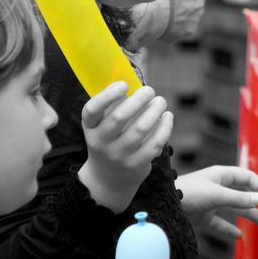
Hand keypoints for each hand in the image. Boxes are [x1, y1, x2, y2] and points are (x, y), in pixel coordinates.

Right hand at [78, 81, 173, 212]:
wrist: (108, 178)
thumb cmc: (109, 141)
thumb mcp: (101, 126)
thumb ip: (113, 106)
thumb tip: (136, 80)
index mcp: (90, 128)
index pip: (91, 110)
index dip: (107, 95)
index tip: (124, 84)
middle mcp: (101, 142)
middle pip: (119, 118)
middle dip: (138, 100)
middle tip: (150, 90)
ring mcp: (119, 156)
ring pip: (140, 129)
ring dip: (154, 111)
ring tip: (161, 101)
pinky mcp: (136, 165)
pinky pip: (154, 143)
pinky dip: (164, 128)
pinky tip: (167, 117)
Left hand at [176, 165, 257, 240]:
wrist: (163, 206)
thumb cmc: (188, 192)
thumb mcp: (216, 194)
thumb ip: (239, 199)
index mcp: (221, 175)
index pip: (247, 178)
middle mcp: (218, 187)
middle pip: (243, 194)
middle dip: (257, 202)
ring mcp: (211, 202)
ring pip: (235, 209)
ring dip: (249, 215)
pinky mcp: (204, 216)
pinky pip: (220, 223)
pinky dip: (229, 229)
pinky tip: (238, 235)